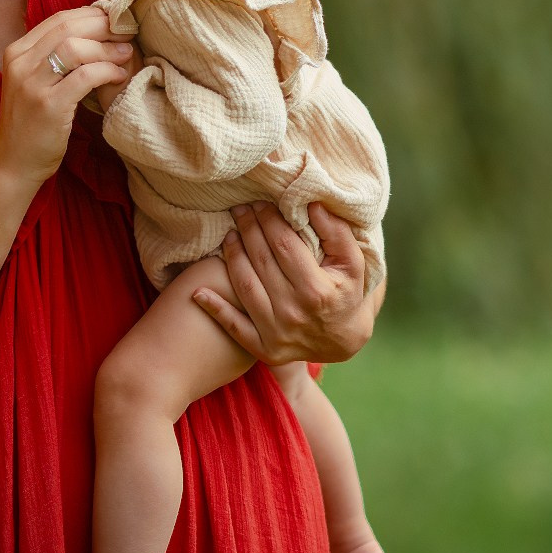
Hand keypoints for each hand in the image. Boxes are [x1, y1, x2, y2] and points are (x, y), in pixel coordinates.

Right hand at [0, 7, 133, 186]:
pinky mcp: (48, 106)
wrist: (15, 162)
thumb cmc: (33, 120)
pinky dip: (107, 71)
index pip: (59, 19)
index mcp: (17, 52)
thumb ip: (55, 56)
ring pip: (76, 48)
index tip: (115, 21)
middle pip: (68, 28)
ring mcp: (32, 84)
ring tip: (127, 54)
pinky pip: (85, 76)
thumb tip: (96, 28)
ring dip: (108, 48)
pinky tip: (118, 75)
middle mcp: (20, 63)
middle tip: (127, 33)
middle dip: (104, 27)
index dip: (92, 15)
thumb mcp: (35, 80)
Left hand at [191, 202, 374, 364]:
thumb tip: (312, 203)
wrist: (344, 341)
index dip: (268, 220)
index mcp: (316, 290)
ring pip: (244, 286)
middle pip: (261, 261)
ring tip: (229, 235)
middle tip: (240, 210)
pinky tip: (197, 291)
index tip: (261, 203)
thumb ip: (336, 232)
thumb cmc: (347, 293)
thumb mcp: (354, 263)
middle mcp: (294, 312)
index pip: (283, 245)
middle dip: (248, 230)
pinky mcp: (264, 349)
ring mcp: (276, 333)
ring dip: (232, 257)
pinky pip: (234, 327)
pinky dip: (214, 309)